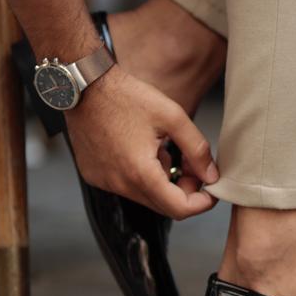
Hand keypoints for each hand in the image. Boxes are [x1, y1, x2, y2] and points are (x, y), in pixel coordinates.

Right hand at [65, 65, 218, 219]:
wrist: (85, 85)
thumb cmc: (126, 96)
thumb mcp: (173, 117)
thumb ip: (197, 149)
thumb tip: (211, 175)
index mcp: (140, 172)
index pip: (179, 209)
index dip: (201, 202)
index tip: (210, 188)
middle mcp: (119, 184)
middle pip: (163, 206)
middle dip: (184, 190)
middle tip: (191, 163)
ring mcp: (103, 181)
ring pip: (145, 196)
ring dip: (162, 181)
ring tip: (161, 148)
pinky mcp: (94, 175)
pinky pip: (125, 186)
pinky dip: (140, 176)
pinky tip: (140, 149)